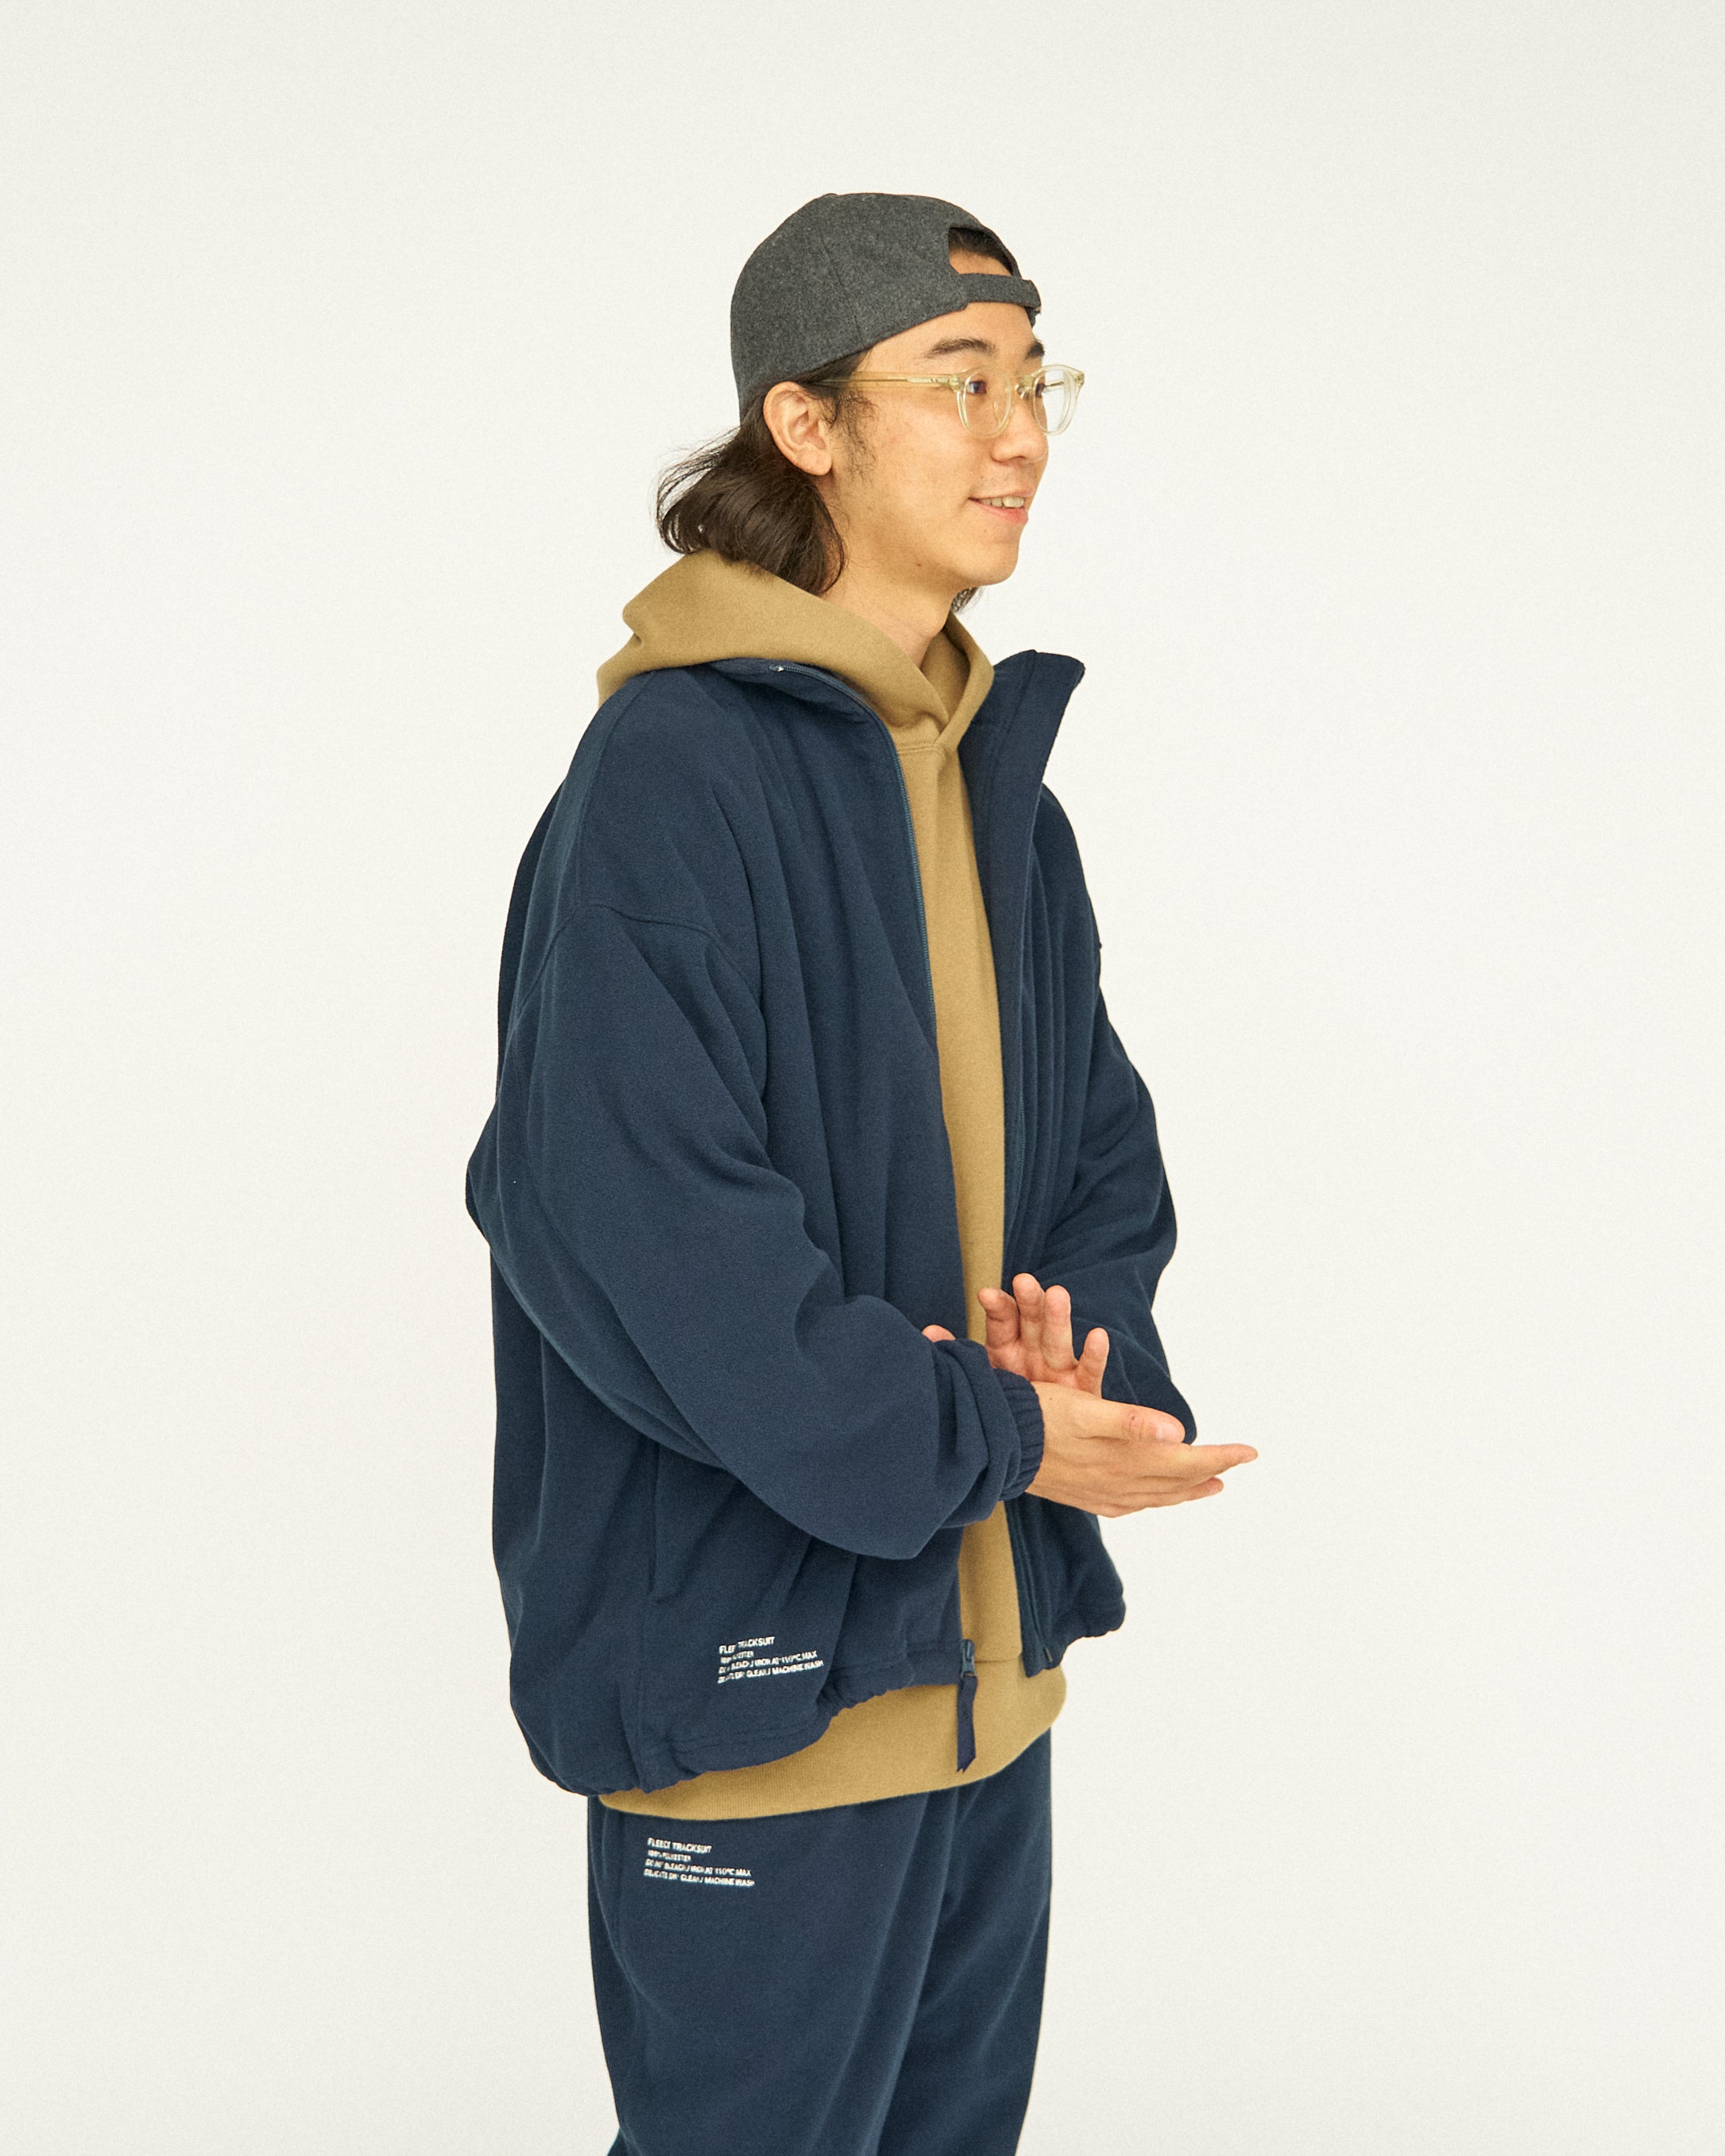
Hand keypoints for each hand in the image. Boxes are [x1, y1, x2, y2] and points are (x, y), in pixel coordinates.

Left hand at [922, 1273, 1108, 1392]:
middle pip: (1032, 1323)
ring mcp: (1059, 1370)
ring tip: (1058, 1294)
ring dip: (1059, 1318)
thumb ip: (959, 1358)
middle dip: (1028, 1302)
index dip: (997, 1308)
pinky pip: (1090, 1371)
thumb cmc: (1007, 1407)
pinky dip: (1094, 1355)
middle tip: (1024, 1281)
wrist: (1041, 1446)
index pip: (1002, 1322)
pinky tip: (1098, 1336)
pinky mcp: (1084, 1390)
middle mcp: (1034, 1353)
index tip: (986, 1294)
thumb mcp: (982, 1382)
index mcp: (1007, 1350)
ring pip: (1059, 1341)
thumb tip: (928, 1332)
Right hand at [1025, 1386, 1257, 1515]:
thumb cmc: (1038, 1419)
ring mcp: (1102, 1493)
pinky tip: (1150, 1496)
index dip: (1220, 1455)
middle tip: (1236, 1464)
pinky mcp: (1084, 1496)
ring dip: (1185, 1489)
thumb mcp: (1085, 1411)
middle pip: (1176, 1481)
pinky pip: (1130, 1503)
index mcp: (1126, 1459)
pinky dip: (1151, 1499)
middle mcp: (1119, 1482)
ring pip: (1156, 1495)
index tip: (1250, 1451)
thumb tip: (1179, 1433)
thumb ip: (1132, 1422)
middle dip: (1209, 1471)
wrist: (993, 1446)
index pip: (1185, 1460)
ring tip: (1209, 1485)